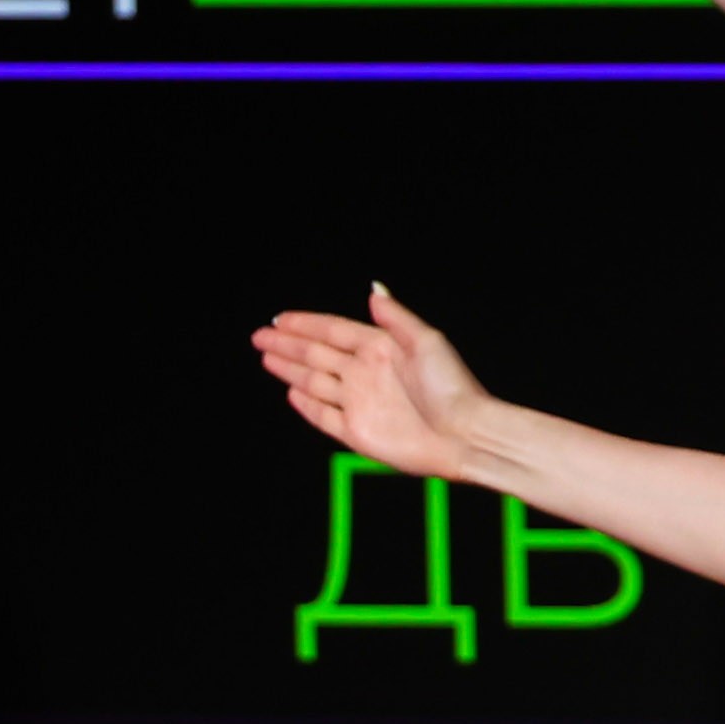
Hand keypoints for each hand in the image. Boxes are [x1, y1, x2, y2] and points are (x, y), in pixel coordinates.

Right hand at [256, 281, 498, 485]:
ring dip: (290, 369)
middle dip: (287, 345)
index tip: (280, 318)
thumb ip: (396, 317)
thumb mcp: (427, 341)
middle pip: (317, 355)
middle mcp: (366, 374)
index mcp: (380, 349)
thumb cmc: (452, 387)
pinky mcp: (358, 433)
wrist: (464, 434)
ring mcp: (360, 403)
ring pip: (315, 382)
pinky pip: (324, 416)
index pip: (334, 332)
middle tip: (260, 335)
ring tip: (267, 357)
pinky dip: (307, 404)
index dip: (306, 325)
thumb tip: (373, 289)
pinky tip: (292, 391)